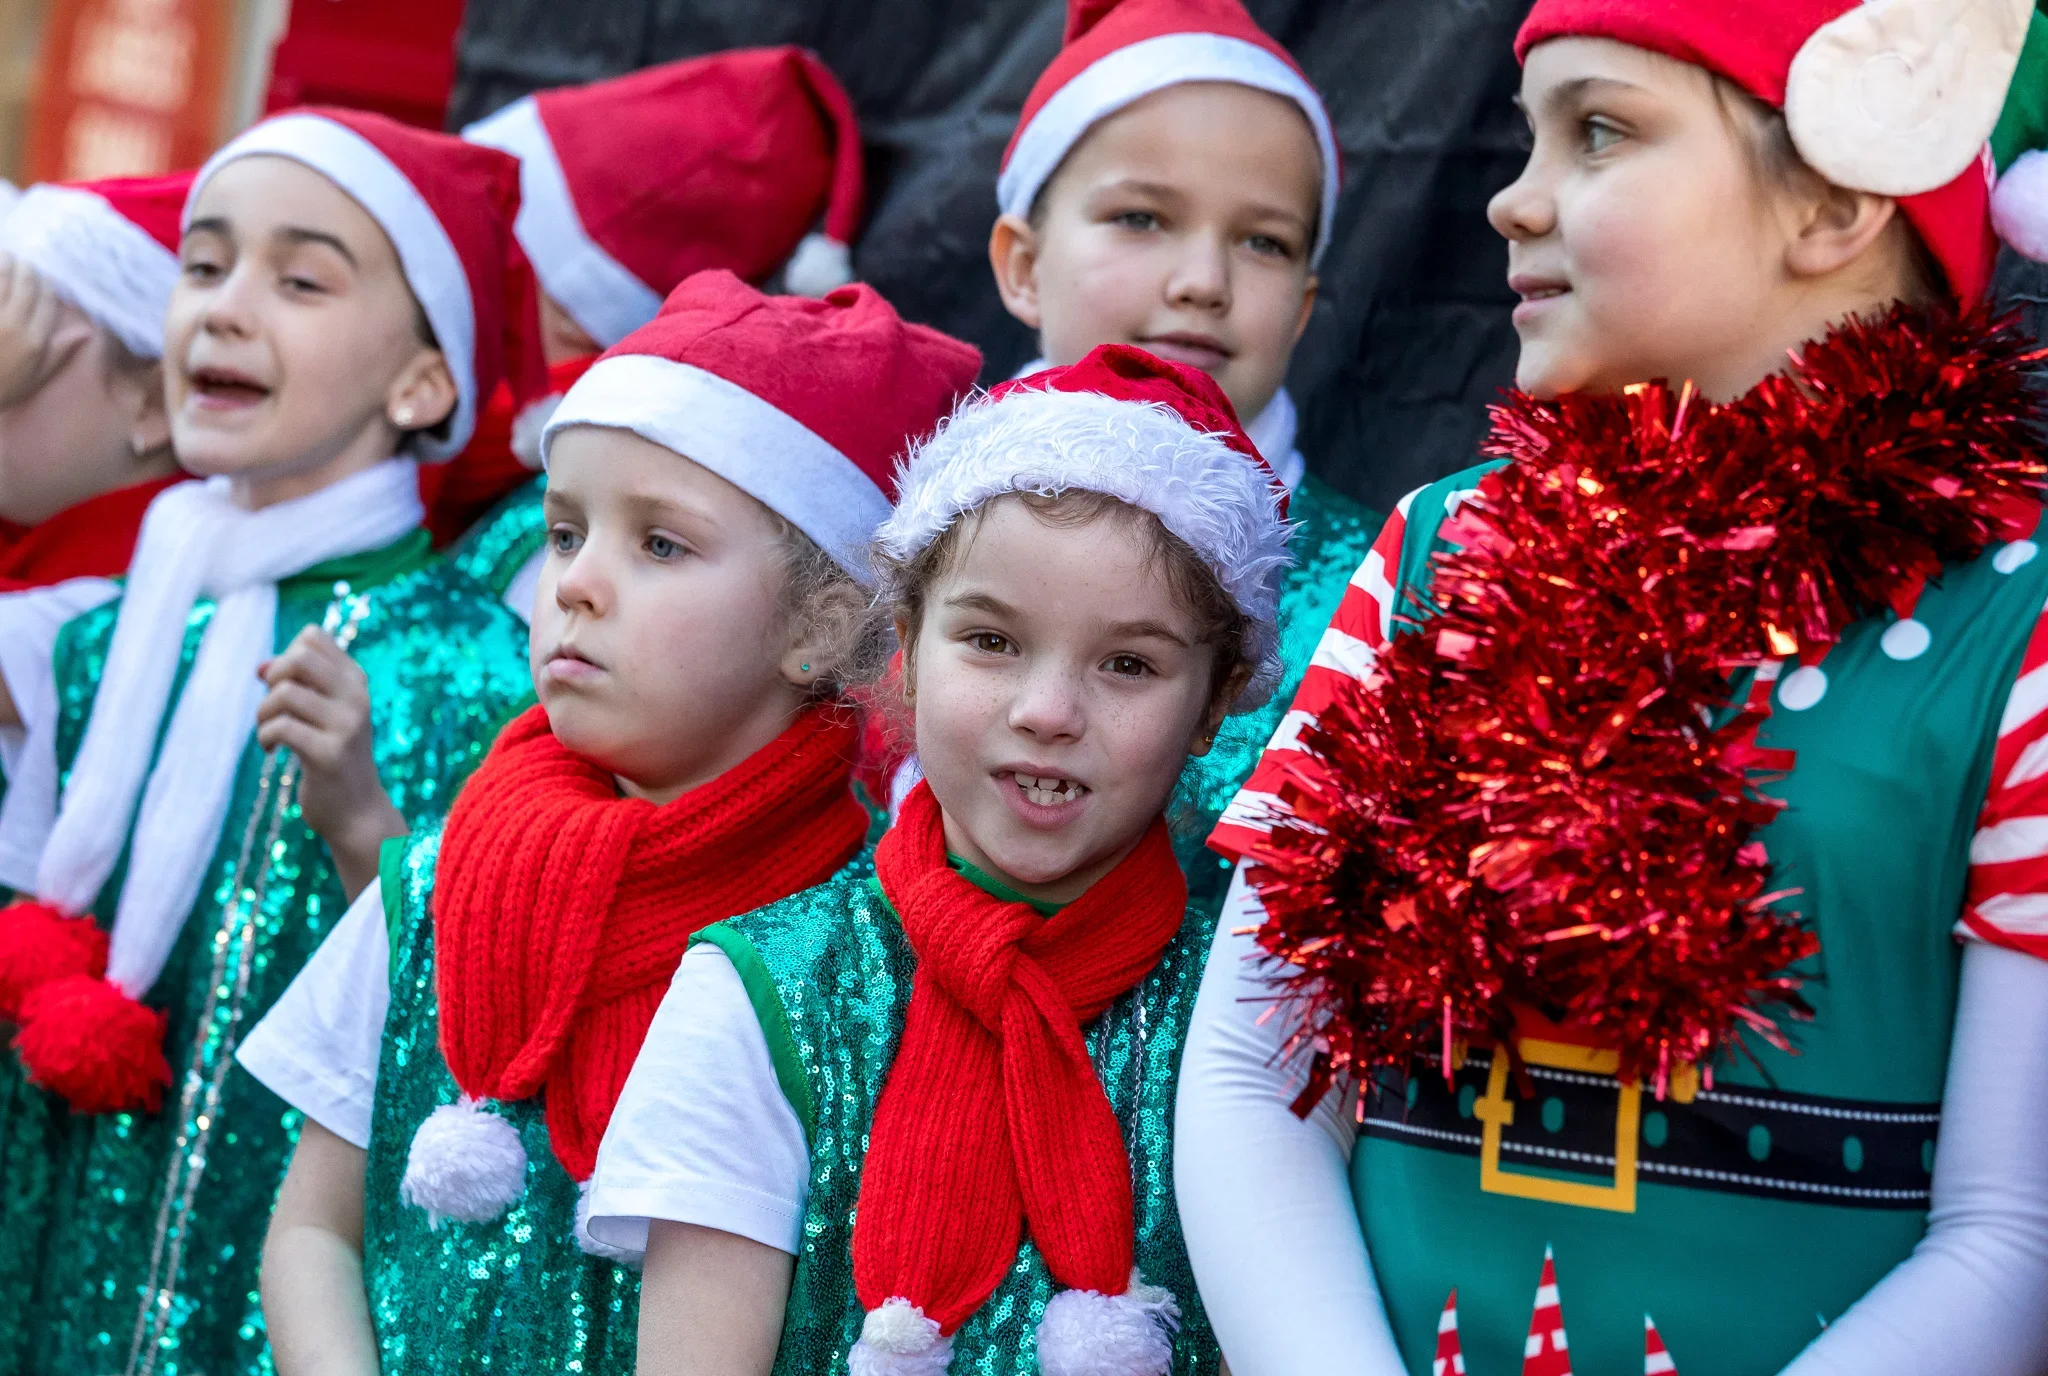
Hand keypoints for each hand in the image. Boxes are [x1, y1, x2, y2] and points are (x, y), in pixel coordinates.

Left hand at [0, 255, 69, 408]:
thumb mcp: (36, 378)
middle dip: (27, 270)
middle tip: (25, 262)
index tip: (46, 278)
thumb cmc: (3, 389)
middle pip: (24, 286)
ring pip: (1, 280)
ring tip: (6, 256)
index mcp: (33, 341)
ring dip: (5, 264)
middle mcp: (12, 323)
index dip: (48, 287)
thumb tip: (87, 331)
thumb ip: (59, 352)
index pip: (46, 304)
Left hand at [257, 627, 406, 899]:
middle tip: (274, 708)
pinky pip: (280, 727)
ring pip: (284, 693)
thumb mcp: (321, 715)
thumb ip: (297, 686)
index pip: (313, 637)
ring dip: (263, 714)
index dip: (286, 656)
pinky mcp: (329, 753)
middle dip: (273, 679)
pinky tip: (271, 752)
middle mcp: (357, 698)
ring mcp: (347, 725)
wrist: (356, 812)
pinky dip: (265, 738)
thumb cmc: (332, 758)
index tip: (286, 687)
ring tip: (269, 734)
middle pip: (299, 657)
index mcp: (356, 682)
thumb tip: (260, 667)